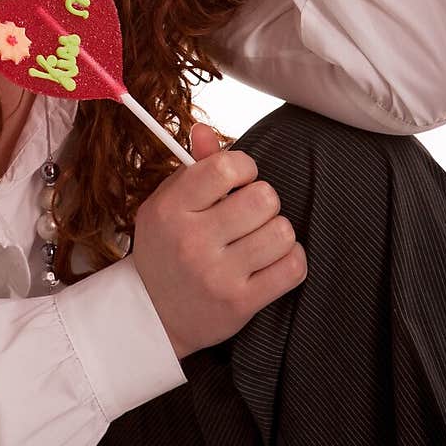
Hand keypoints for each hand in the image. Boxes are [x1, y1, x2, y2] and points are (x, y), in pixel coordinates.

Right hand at [131, 122, 306, 360]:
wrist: (152, 316)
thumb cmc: (166, 250)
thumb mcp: (167, 204)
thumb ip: (192, 167)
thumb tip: (205, 130)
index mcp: (172, 209)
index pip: (226, 167)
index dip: (245, 167)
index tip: (241, 179)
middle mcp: (193, 242)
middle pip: (262, 198)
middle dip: (264, 200)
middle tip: (251, 212)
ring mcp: (218, 275)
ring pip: (282, 232)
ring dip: (277, 231)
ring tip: (260, 237)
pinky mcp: (241, 303)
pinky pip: (293, 268)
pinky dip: (291, 259)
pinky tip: (273, 259)